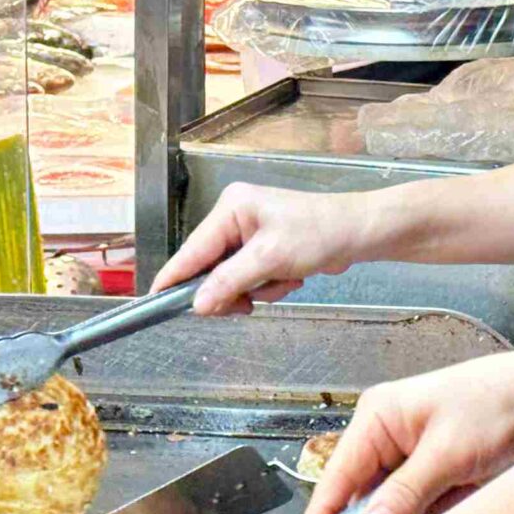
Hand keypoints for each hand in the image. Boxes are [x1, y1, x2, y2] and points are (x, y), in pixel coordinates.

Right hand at [152, 182, 373, 314]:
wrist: (359, 233)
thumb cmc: (318, 234)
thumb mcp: (270, 259)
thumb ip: (229, 282)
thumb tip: (196, 305)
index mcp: (230, 208)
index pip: (192, 249)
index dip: (174, 277)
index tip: (153, 301)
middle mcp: (234, 217)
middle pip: (210, 268)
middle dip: (233, 288)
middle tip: (248, 303)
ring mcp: (249, 234)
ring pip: (232, 279)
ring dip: (257, 289)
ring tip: (284, 280)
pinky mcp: (264, 248)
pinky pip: (251, 278)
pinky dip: (269, 286)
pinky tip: (291, 277)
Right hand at [302, 342, 513, 513]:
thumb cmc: (501, 404)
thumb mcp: (450, 452)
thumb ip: (407, 494)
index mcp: (379, 417)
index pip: (336, 476)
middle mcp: (391, 438)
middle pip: (364, 498)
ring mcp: (417, 460)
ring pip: (396, 511)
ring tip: (449, 508)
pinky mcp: (443, 477)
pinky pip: (425, 513)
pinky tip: (462, 506)